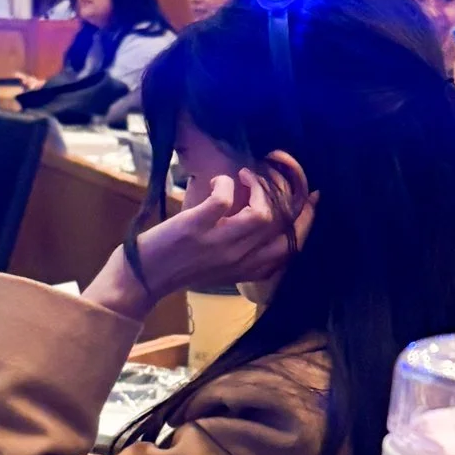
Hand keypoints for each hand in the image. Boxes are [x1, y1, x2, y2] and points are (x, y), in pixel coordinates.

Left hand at [84, 166, 304, 324]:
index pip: (293, 247)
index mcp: (249, 270)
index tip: (311, 198)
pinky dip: (225, 183)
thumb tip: (258, 212)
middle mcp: (240, 260)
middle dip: (291, 197)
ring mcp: (219, 245)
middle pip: (286, 229)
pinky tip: (219, 182)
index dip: (308, 220)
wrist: (142, 277)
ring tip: (244, 177)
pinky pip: (224, 199)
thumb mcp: (221, 264)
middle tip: (275, 176)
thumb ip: (243, 246)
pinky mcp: (196, 229)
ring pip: (263, 215)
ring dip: (258, 188)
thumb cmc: (179, 265)